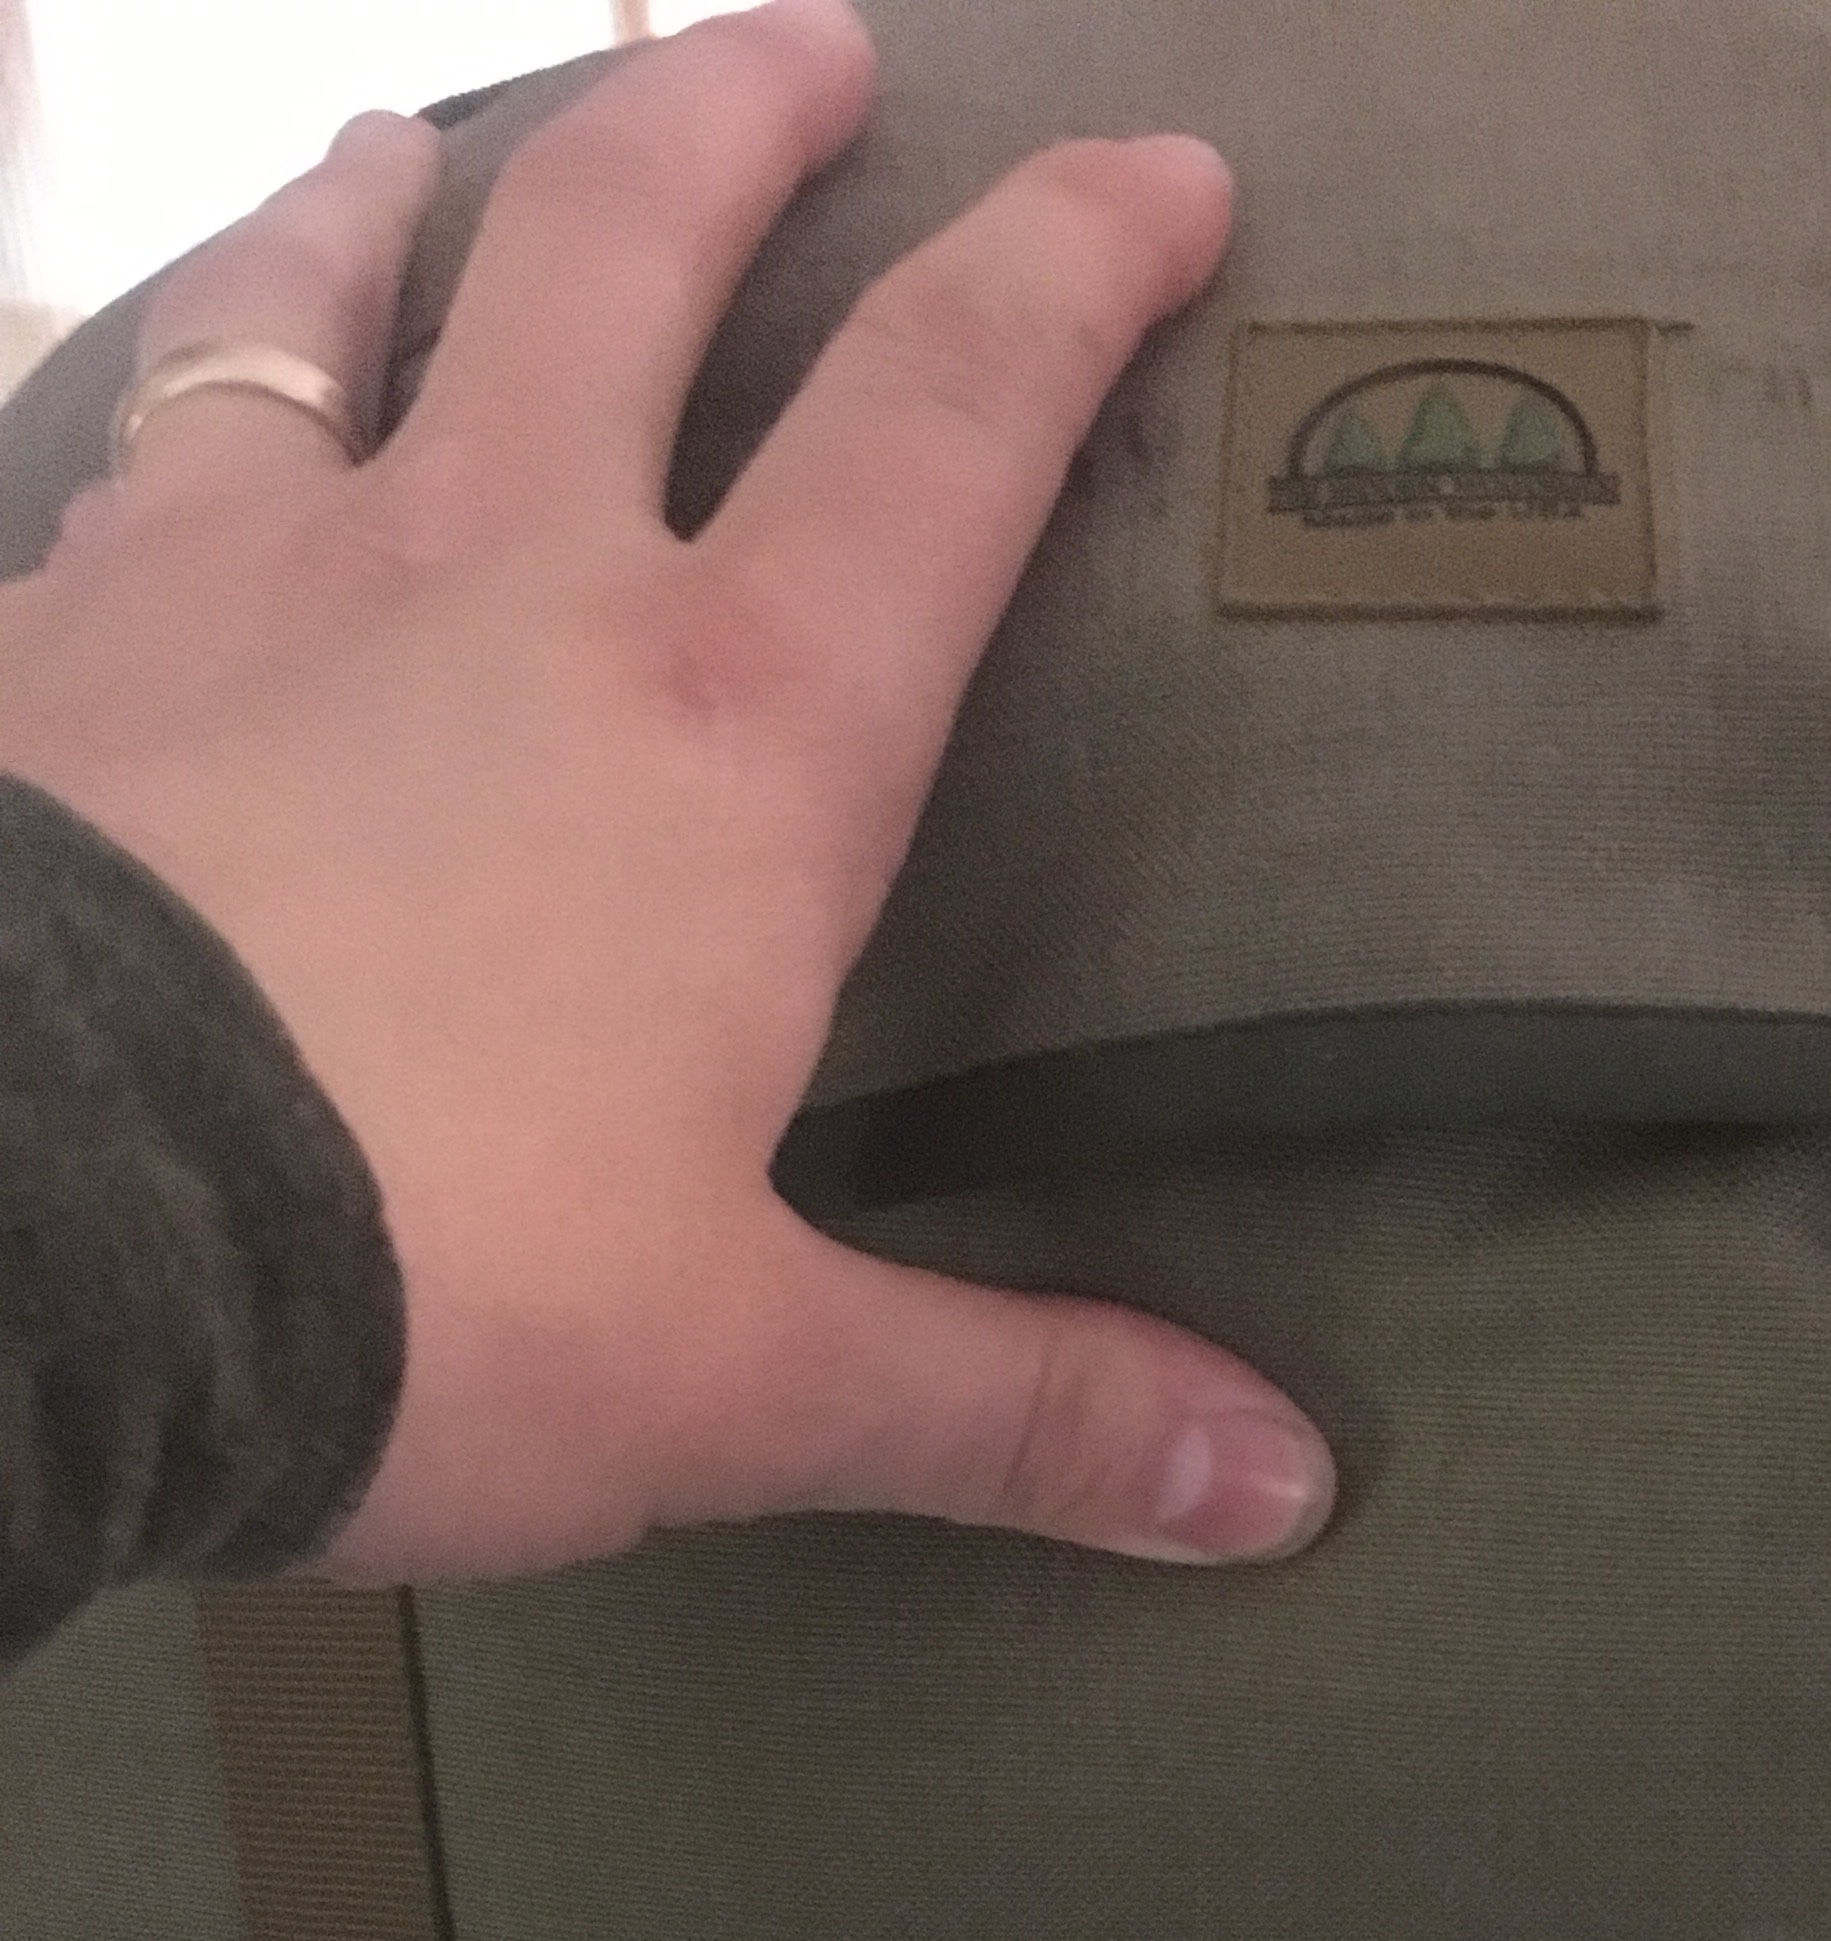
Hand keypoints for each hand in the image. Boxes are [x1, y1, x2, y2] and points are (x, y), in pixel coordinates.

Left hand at [0, 0, 1333, 1581]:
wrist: (21, 1229)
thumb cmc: (424, 1292)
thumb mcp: (751, 1379)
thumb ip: (1016, 1404)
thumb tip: (1290, 1490)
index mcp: (730, 735)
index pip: (947, 426)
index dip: (1070, 274)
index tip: (1162, 167)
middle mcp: (502, 577)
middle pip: (631, 249)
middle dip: (741, 120)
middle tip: (813, 43)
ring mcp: (247, 570)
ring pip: (335, 286)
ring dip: (402, 189)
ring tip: (425, 139)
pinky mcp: (53, 635)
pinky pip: (122, 439)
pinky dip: (164, 385)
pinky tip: (156, 417)